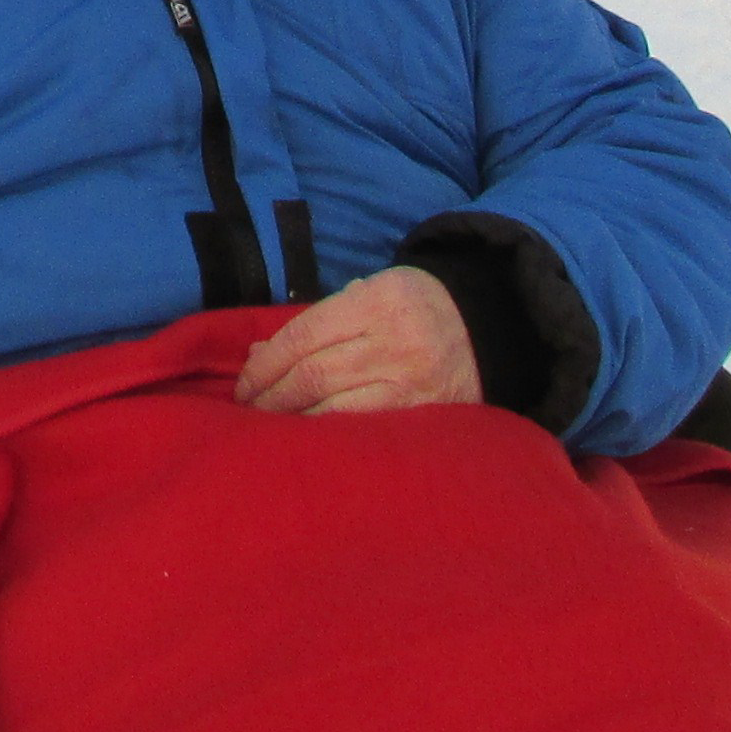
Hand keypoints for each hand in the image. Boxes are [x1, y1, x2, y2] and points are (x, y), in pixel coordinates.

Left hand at [231, 265, 479, 416]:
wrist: (487, 328)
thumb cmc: (414, 306)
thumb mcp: (370, 292)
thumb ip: (318, 320)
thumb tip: (259, 354)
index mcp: (377, 302)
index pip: (303, 336)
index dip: (265, 365)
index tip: (243, 384)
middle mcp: (393, 343)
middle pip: (313, 376)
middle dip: (270, 397)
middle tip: (245, 411)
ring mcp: (410, 385)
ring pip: (334, 408)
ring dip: (292, 421)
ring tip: (267, 428)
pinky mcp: (422, 416)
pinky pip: (363, 428)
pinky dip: (327, 434)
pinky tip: (306, 439)